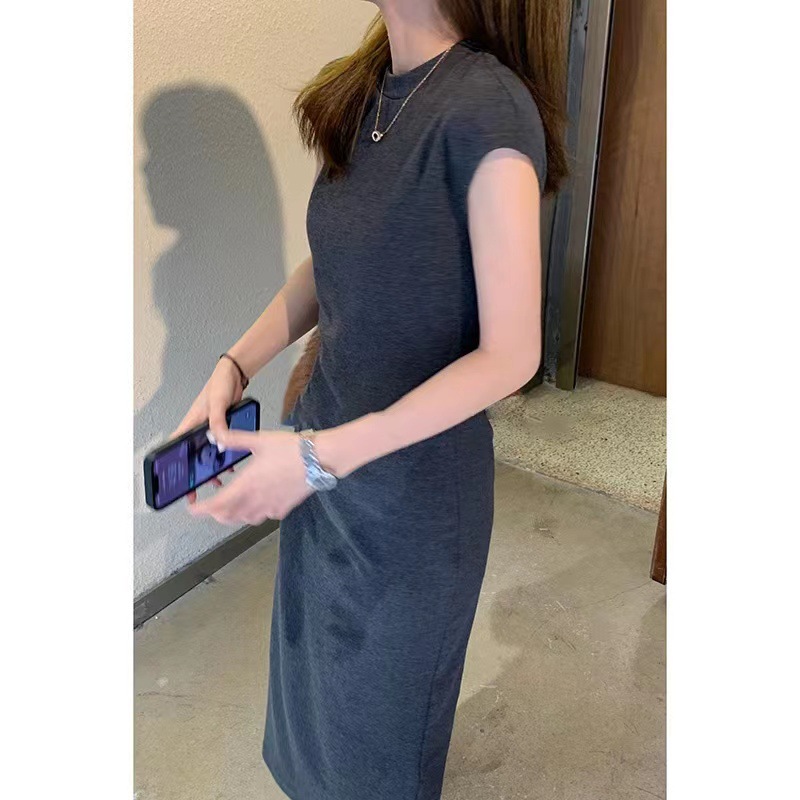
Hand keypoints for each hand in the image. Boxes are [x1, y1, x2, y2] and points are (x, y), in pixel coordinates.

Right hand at [171, 358, 243, 501]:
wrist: (235, 375)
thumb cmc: (220, 384)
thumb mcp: (218, 403)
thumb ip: (218, 422)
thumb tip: (218, 440)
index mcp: (190, 423)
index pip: (175, 446)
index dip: (172, 464)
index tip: (173, 479)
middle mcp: (198, 428)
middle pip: (191, 455)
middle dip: (192, 473)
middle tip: (193, 489)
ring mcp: (209, 429)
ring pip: (206, 453)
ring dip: (209, 467)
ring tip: (214, 482)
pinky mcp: (221, 428)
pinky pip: (220, 447)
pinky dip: (223, 458)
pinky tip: (229, 466)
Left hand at [187, 429, 312, 524]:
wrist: (319, 459)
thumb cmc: (292, 449)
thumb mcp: (259, 439)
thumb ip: (234, 439)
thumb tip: (216, 436)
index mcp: (246, 484)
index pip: (216, 505)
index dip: (201, 510)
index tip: (194, 508)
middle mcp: (256, 500)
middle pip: (228, 517)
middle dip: (216, 514)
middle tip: (211, 506)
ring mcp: (270, 507)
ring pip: (245, 519)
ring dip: (234, 515)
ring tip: (232, 505)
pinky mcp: (283, 508)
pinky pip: (264, 516)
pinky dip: (256, 513)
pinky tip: (259, 502)